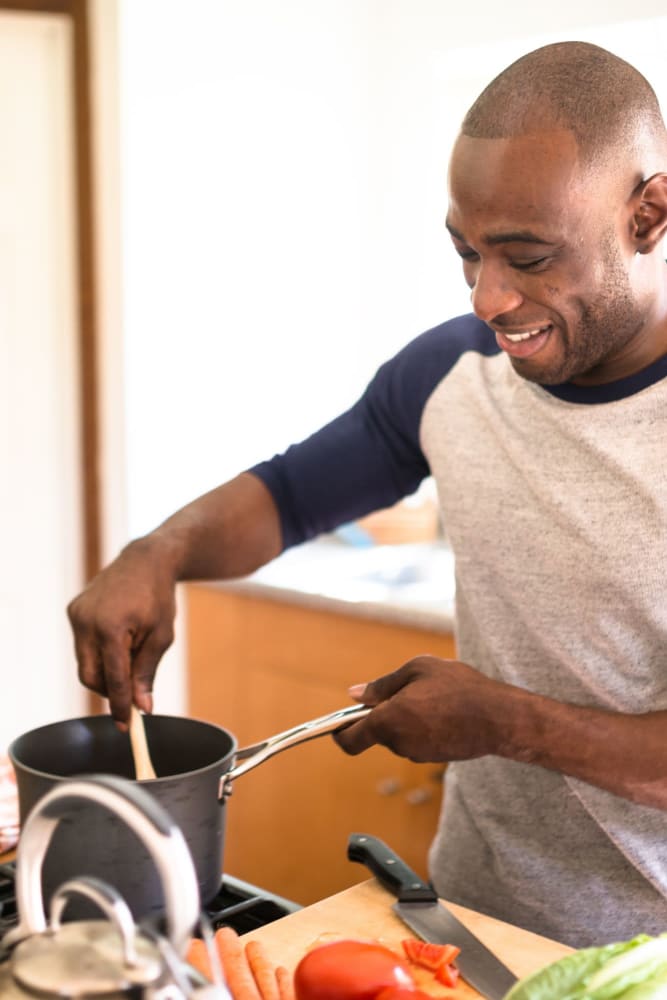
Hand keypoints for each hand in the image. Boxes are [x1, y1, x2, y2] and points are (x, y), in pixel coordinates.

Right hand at [67, 538, 176, 726]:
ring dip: (105, 671)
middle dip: (110, 691)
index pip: (113, 678)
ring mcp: (76, 615)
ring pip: (85, 663)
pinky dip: (99, 653)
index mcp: (110, 627)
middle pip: (91, 676)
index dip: (120, 705)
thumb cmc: (158, 597)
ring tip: (131, 657)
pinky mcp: (73, 611)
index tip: (127, 725)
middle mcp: (86, 621)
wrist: (145, 561)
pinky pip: (83, 645)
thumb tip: (142, 707)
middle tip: (132, 697)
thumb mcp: (161, 636)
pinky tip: (120, 640)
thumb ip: (147, 672)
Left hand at [334, 655, 510, 761]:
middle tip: (407, 690)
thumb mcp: (417, 669)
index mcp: (388, 721)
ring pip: (399, 734)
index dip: (339, 733)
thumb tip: (354, 695)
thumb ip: (382, 685)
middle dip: (383, 714)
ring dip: (406, 719)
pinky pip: (418, 740)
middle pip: (377, 732)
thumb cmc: (458, 687)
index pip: (350, 741)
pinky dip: (422, 727)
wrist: (499, 717)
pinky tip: (444, 710)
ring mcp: (418, 753)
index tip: (337, 725)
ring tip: (432, 697)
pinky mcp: (435, 757)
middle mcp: (399, 743)